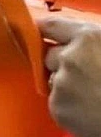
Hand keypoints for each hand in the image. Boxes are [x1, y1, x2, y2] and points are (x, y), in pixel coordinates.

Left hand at [39, 17, 100, 136]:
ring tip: (92, 96)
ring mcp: (61, 83)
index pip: (53, 25)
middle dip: (61, 63)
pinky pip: (57, 102)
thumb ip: (96, 42)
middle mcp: (70, 57)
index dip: (47, 29)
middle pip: (50, 54)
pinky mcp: (57, 106)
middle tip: (86, 74)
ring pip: (54, 80)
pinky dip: (69, 106)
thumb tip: (80, 41)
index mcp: (89, 38)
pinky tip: (89, 111)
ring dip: (66, 85)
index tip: (42, 30)